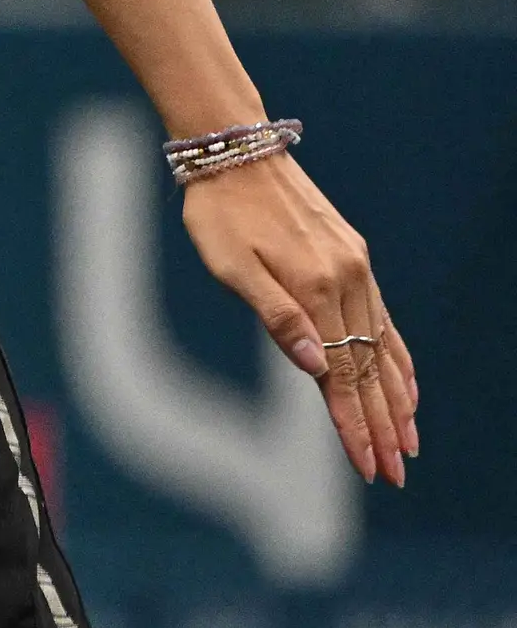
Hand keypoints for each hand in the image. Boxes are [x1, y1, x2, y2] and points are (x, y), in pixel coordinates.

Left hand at [179, 151, 416, 486]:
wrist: (236, 152)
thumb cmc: (219, 213)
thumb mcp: (230, 266)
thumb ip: (275, 317)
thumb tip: (314, 367)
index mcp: (315, 290)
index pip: (340, 376)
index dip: (353, 424)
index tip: (368, 466)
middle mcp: (347, 283)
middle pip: (369, 371)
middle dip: (381, 426)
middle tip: (395, 474)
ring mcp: (356, 270)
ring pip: (384, 349)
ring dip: (396, 399)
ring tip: (408, 441)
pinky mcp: (354, 259)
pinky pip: (384, 320)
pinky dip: (397, 358)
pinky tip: (405, 382)